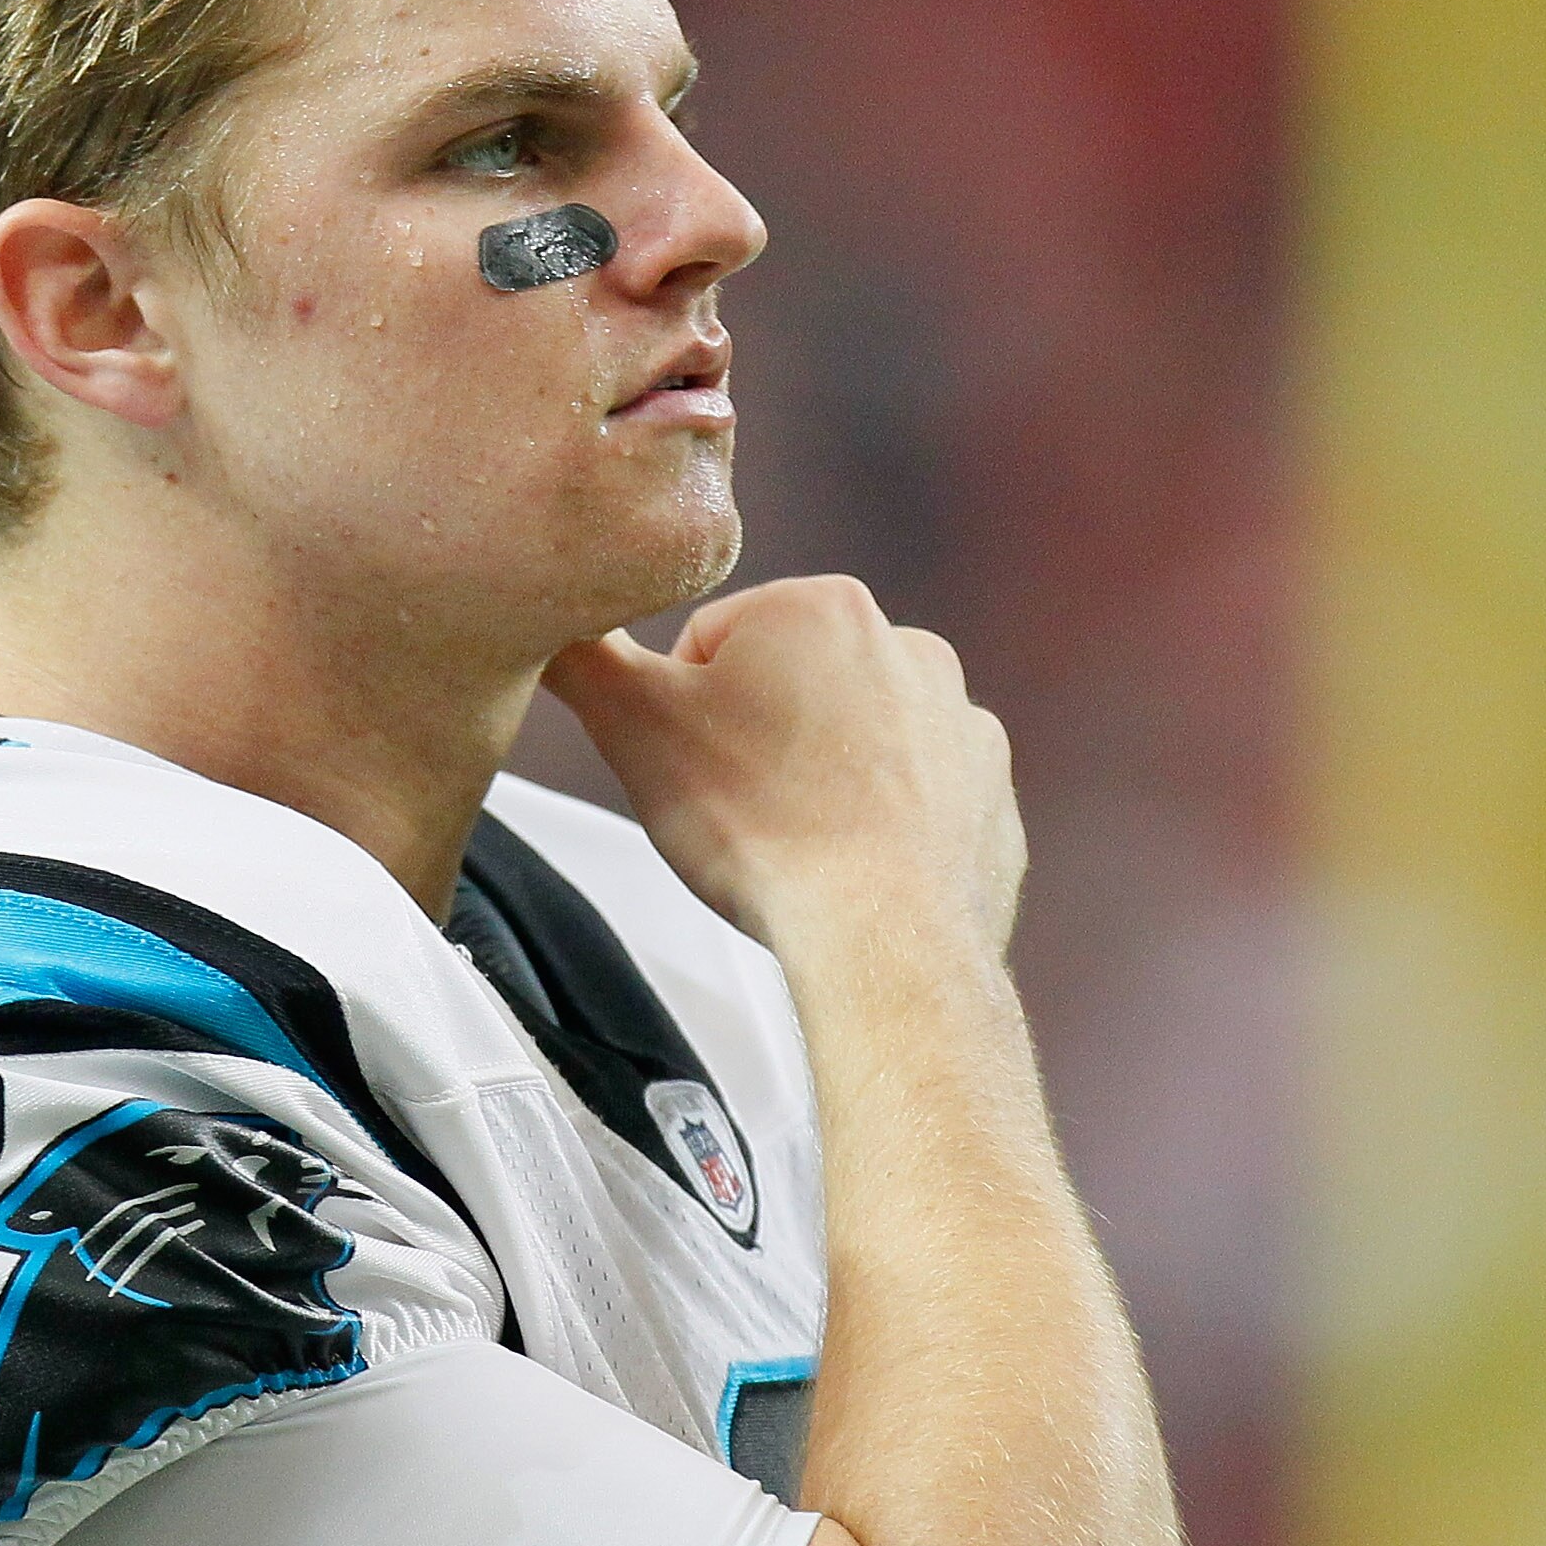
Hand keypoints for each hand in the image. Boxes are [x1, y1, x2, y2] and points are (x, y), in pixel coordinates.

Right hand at [543, 576, 1023, 964]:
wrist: (884, 938)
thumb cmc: (765, 829)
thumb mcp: (634, 727)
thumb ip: (584, 657)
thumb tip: (557, 624)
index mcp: (822, 607)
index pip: (713, 640)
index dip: (684, 707)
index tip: (693, 762)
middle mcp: (908, 647)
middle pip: (789, 686)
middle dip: (756, 738)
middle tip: (735, 808)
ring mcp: (960, 722)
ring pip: (854, 740)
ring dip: (820, 778)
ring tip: (793, 840)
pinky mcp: (988, 794)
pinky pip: (916, 798)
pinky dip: (882, 826)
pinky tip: (851, 865)